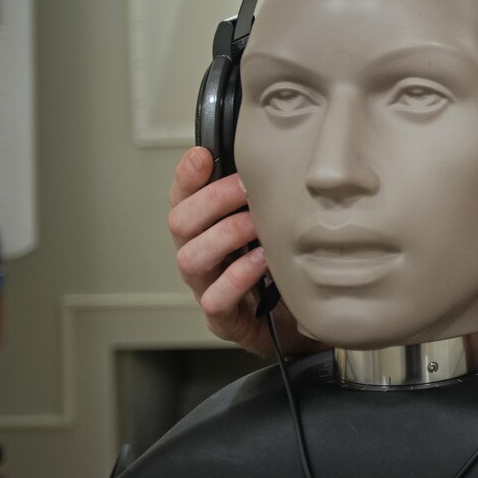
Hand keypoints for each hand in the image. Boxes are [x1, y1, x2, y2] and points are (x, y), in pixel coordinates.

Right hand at [167, 147, 316, 357]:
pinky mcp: (223, 319)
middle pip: (180, 223)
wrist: (298, 322)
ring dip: (225, 235)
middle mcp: (199, 257)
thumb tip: (273, 158)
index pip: (182, 198)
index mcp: (204, 230)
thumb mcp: (270, 227)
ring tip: (256, 225)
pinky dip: (237, 277)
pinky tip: (261, 262)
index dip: (186, 176)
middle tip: (246, 188)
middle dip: (212, 200)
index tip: (202, 155)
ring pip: (191, 259)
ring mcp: (207, 288)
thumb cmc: (279, 269)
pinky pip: (216, 299)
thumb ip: (261, 198)